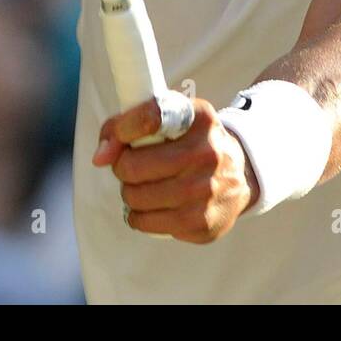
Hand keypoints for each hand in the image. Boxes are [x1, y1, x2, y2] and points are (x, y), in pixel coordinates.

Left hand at [93, 97, 260, 243]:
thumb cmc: (193, 143)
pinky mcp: (202, 223)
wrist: (241, 176)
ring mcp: (206, 191)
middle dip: (123, 167)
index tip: (115, 139)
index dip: (123, 129)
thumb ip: (130, 122)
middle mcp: (207, 154)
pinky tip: (156, 205)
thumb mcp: (173, 118)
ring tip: (147, 185)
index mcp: (199, 119)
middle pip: (133, 167)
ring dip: (131, 192)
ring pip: (135, 198)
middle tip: (134, 166)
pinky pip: (145, 223)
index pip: (150, 117)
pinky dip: (141, 216)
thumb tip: (100, 156)